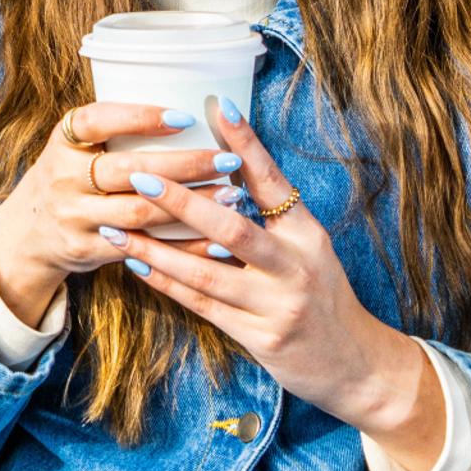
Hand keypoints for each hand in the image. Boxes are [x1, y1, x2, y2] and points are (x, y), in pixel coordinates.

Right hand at [0, 100, 255, 330]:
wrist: (28, 233)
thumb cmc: (71, 177)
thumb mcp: (75, 147)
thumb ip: (115, 133)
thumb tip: (196, 109)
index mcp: (63, 141)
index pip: (96, 121)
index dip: (139, 118)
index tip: (185, 118)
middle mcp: (63, 177)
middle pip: (127, 170)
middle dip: (183, 165)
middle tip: (227, 160)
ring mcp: (73, 216)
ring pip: (138, 211)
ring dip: (190, 205)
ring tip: (232, 195)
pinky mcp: (86, 248)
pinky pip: (141, 247)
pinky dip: (181, 245)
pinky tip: (216, 240)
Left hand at [102, 100, 444, 470]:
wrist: (356, 363)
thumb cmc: (323, 296)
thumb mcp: (309, 248)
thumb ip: (272, 215)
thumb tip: (221, 167)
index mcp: (308, 234)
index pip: (272, 181)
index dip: (245, 143)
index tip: (217, 106)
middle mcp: (295, 266)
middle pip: (232, 227)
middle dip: (181, 201)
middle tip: (137, 176)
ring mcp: (277, 304)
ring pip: (205, 272)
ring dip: (155, 248)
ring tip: (114, 226)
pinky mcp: (259, 336)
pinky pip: (202, 305)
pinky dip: (167, 282)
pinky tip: (136, 264)